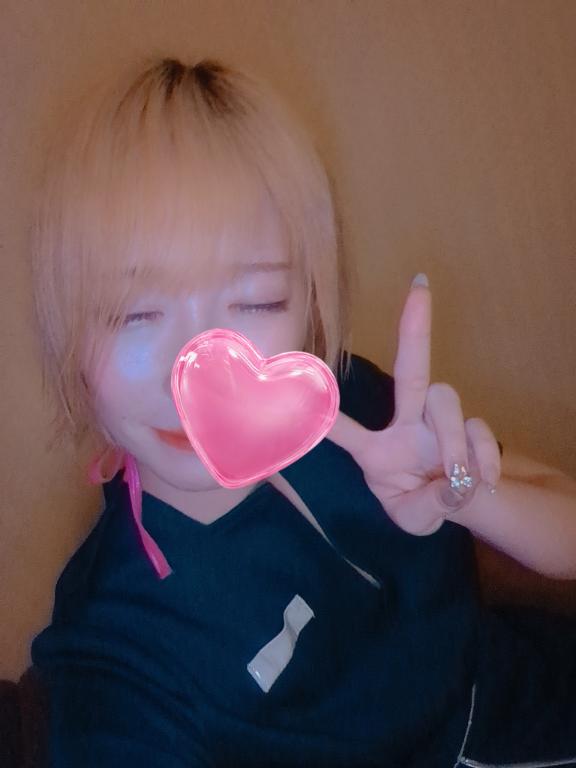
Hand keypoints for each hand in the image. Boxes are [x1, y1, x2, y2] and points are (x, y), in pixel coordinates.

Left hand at [327, 275, 501, 535]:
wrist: (456, 508)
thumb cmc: (419, 503)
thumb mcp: (412, 518)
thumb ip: (427, 506)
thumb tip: (455, 485)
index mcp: (378, 449)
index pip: (347, 429)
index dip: (325, 413)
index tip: (299, 376)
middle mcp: (408, 423)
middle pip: (411, 368)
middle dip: (414, 327)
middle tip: (419, 286)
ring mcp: (440, 422)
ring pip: (446, 400)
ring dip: (452, 442)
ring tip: (458, 480)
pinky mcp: (472, 428)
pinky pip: (479, 429)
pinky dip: (484, 457)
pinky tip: (483, 483)